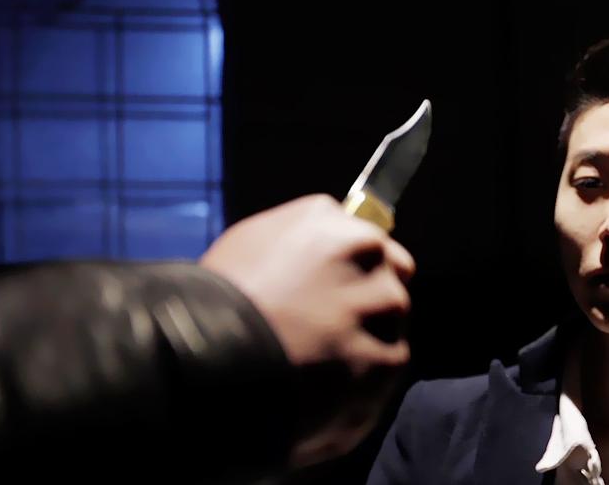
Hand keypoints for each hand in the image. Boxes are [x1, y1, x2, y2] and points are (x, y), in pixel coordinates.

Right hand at [200, 193, 414, 465]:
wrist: (215, 355)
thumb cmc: (217, 299)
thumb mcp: (251, 244)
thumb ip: (299, 244)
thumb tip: (317, 259)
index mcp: (330, 219)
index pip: (366, 240)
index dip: (352, 271)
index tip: (332, 294)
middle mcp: (368, 251)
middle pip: (392, 275)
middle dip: (370, 300)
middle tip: (333, 329)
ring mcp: (383, 303)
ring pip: (393, 322)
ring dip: (369, 342)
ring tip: (325, 367)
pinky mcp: (388, 355)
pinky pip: (387, 366)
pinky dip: (366, 382)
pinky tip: (329, 390)